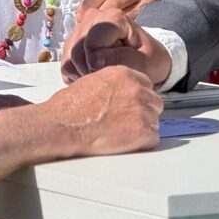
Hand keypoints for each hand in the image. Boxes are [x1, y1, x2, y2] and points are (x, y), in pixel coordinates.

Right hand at [45, 65, 161, 155]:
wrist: (64, 124)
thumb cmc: (71, 106)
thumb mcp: (93, 81)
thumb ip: (114, 85)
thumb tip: (119, 94)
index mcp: (125, 74)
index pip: (146, 85)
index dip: (139, 98)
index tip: (132, 106)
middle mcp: (136, 89)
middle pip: (154, 103)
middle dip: (144, 113)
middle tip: (128, 122)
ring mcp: (141, 110)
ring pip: (154, 121)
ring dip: (142, 128)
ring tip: (122, 134)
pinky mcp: (142, 131)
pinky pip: (152, 139)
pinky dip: (141, 144)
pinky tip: (125, 143)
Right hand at [60, 7, 171, 87]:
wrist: (147, 61)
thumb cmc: (149, 60)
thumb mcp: (144, 63)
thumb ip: (123, 61)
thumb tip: (94, 61)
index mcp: (113, 17)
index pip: (91, 44)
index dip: (98, 64)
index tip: (114, 73)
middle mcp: (93, 17)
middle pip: (77, 52)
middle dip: (91, 72)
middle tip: (110, 80)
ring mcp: (81, 28)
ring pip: (68, 59)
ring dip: (84, 76)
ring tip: (104, 78)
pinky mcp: (73, 42)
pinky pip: (65, 65)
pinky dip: (78, 77)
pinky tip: (95, 76)